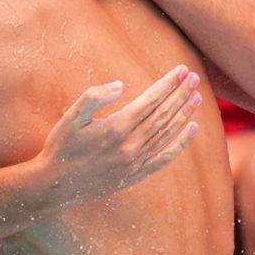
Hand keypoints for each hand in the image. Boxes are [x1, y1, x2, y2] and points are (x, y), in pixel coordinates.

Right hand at [38, 65, 201, 205]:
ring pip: (167, 132)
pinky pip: (166, 156)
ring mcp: (136, 160)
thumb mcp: (70, 117)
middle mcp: (131, 144)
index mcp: (116, 126)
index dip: (167, 84)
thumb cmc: (61, 146)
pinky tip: (192, 128)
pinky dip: (181, 142)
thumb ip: (93, 97)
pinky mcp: (137, 173)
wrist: (57, 184)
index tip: (181, 70)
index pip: (150, 100)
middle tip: (194, 78)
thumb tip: (120, 85)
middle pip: (163, 114)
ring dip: (184, 113)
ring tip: (196, 96)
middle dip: (180, 94)